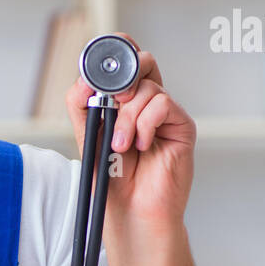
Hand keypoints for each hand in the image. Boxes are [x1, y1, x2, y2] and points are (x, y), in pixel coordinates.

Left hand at [64, 38, 196, 229]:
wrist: (130, 213)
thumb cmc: (111, 182)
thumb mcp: (86, 137)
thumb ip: (82, 105)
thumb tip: (85, 78)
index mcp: (123, 103)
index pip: (125, 63)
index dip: (117, 52)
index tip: (100, 64)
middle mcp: (145, 104)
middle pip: (143, 62)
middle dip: (123, 78)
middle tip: (113, 103)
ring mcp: (164, 115)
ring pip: (148, 87)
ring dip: (128, 117)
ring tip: (120, 145)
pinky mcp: (181, 127)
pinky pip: (164, 104)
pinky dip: (146, 123)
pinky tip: (142, 145)